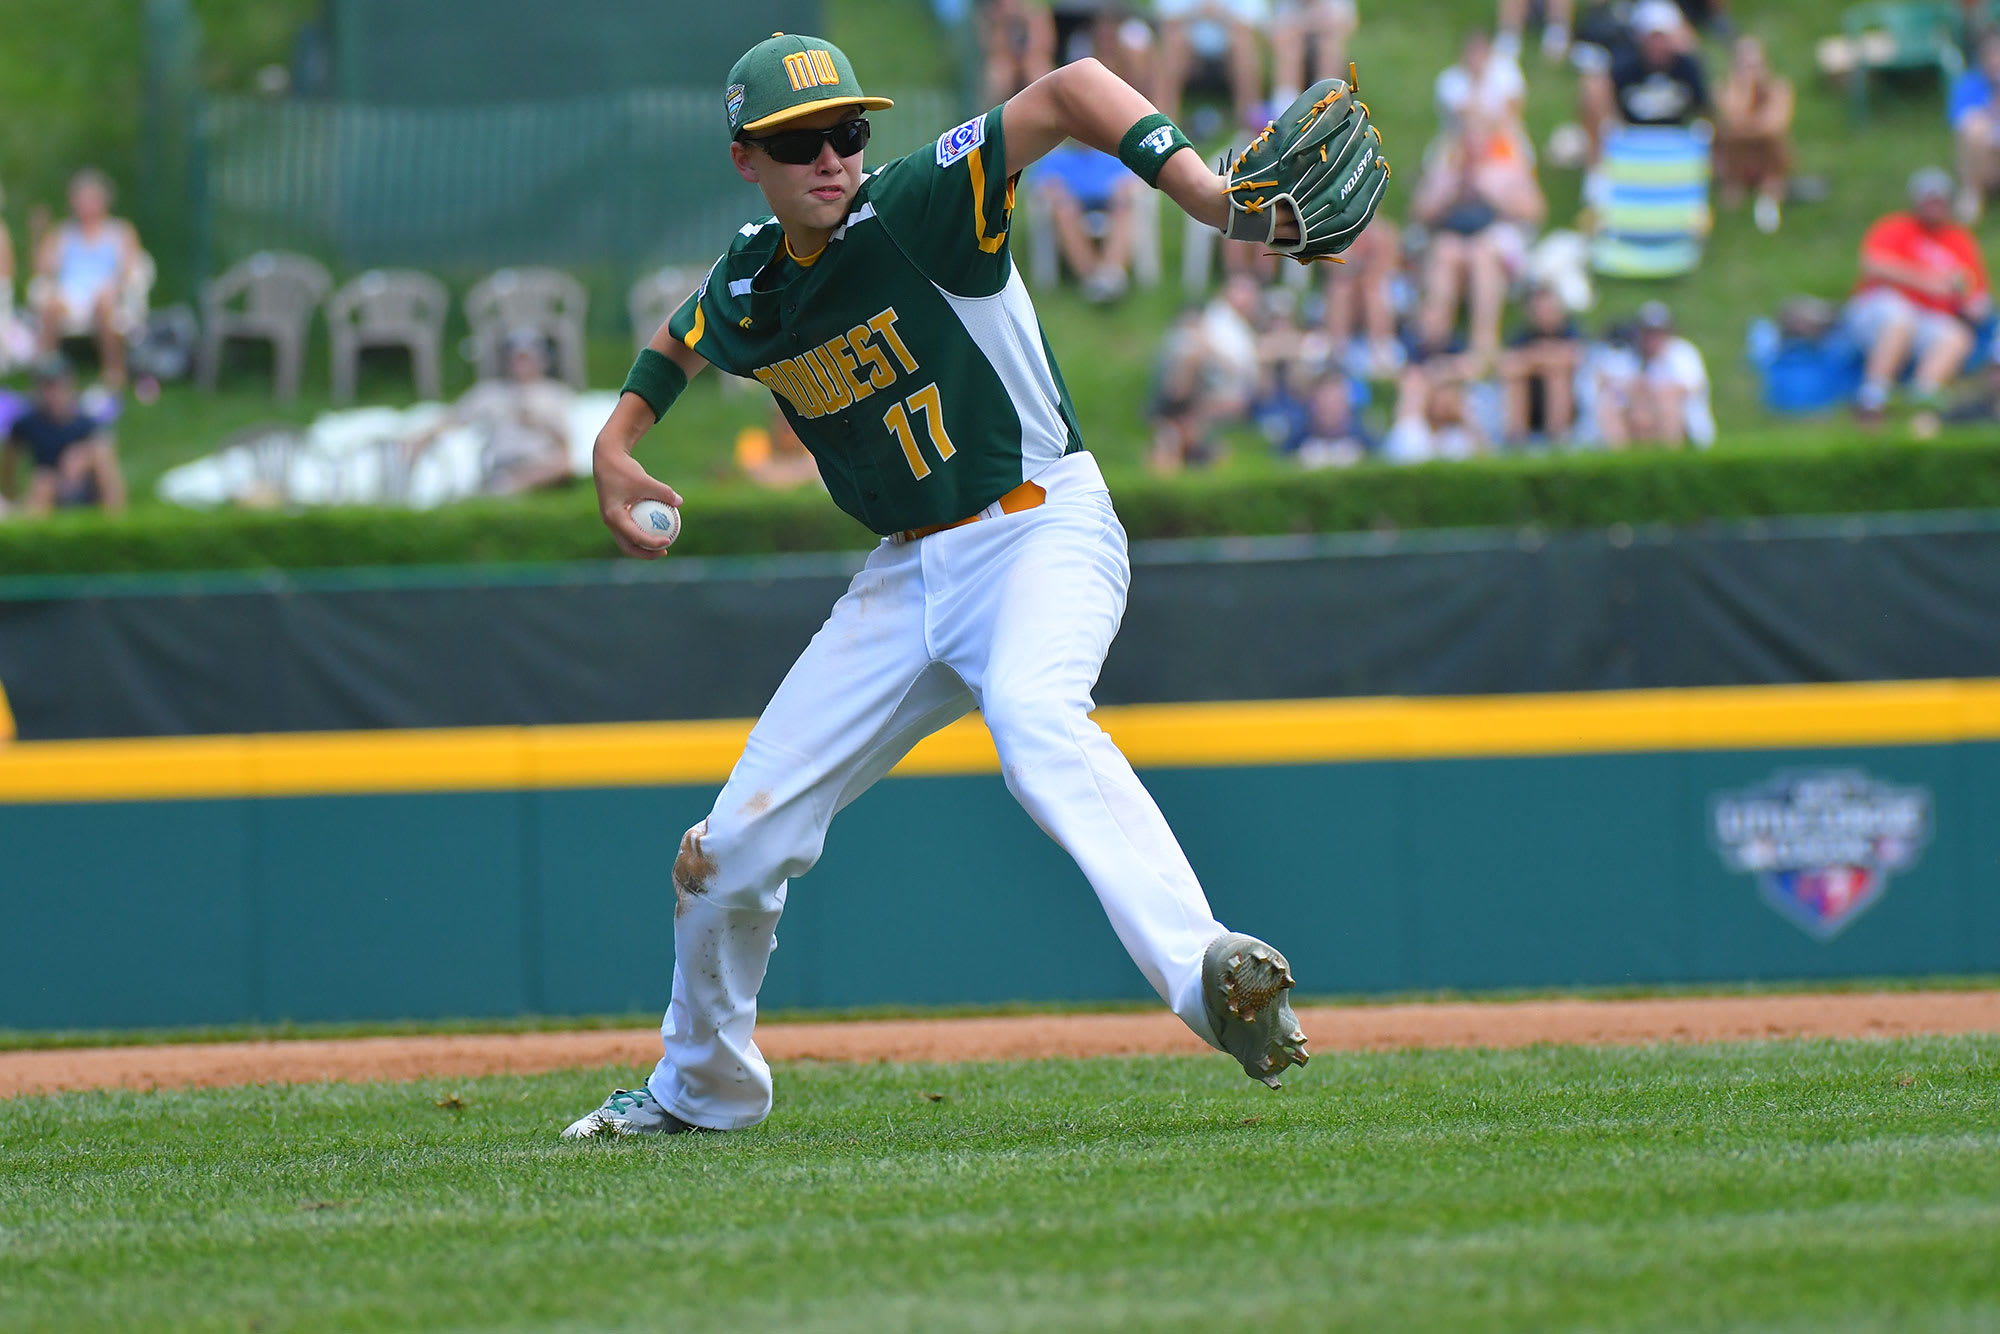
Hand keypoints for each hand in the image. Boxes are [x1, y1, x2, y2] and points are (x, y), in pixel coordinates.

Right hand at [593, 441, 682, 558]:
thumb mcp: (645, 480)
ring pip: (627, 540)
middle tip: (664, 551)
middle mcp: (609, 521)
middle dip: (646, 553)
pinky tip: (658, 529)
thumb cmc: (625, 469)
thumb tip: (680, 503)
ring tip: (663, 545)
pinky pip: (629, 529)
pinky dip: (642, 532)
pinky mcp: (614, 515)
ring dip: (644, 545)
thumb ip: (663, 492)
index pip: (635, 537)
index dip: (652, 543)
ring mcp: (610, 519)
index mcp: (614, 517)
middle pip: (628, 546)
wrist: (607, 458)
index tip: (668, 542)